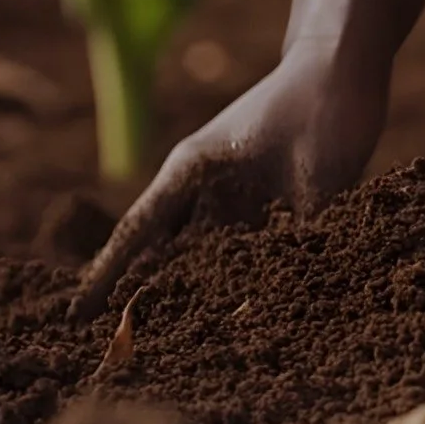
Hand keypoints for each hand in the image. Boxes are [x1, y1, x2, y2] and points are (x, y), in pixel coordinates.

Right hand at [71, 39, 389, 318]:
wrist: (346, 71)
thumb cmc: (319, 107)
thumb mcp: (314, 167)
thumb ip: (302, 224)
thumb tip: (296, 283)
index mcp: (194, 170)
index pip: (140, 230)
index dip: (109, 273)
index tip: (78, 314)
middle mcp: (213, 190)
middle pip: (173, 255)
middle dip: (154, 300)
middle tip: (131, 351)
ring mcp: (244, 200)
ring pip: (215, 260)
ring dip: (207, 298)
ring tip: (193, 349)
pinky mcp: (281, 208)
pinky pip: (263, 253)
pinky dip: (258, 283)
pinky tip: (262, 317)